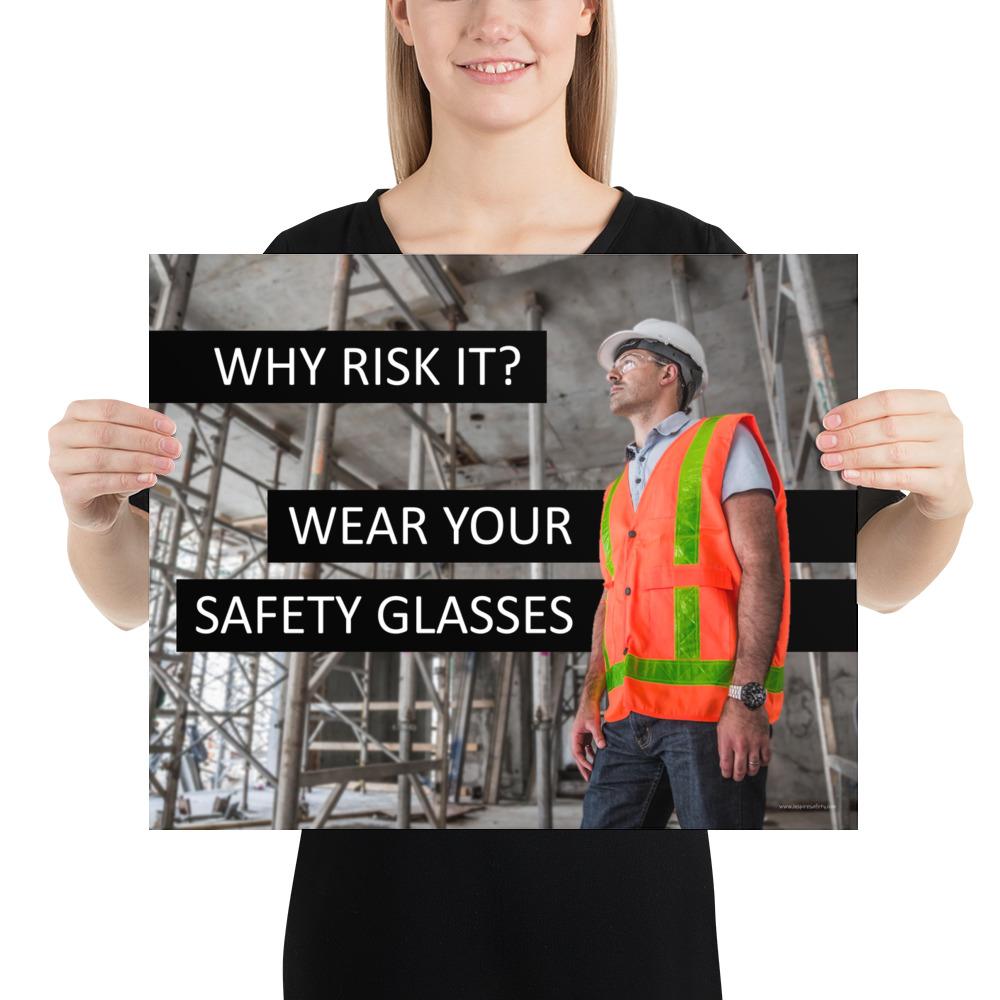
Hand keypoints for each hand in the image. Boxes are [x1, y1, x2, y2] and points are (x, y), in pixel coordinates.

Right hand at [49, 400, 180, 532]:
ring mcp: (59, 463)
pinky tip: (149, 479)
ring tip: (166, 465)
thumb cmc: (113, 468)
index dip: (142, 417)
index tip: (170, 428)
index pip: (110, 409)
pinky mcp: (67, 489)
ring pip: (103, 458)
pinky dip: (128, 480)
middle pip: (106, 433)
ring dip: (141, 461)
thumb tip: (168, 439)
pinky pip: (99, 482)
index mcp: (76, 414)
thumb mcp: (128, 446)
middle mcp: (61, 435)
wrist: (100, 504)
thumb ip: (143, 437)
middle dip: (145, 440)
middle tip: (173, 448)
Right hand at [570, 704, 605, 780]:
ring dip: (587, 762)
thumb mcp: (594, 723)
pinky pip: (587, 747)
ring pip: (582, 753)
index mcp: (574, 736)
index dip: (583, 762)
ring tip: (592, 773)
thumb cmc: (590, 710)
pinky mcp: (586, 735)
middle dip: (583, 767)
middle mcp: (576, 738)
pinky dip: (591, 754)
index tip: (591, 769)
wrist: (590, 700)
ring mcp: (580, 736)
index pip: (577, 753)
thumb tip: (603, 747)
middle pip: (578, 756)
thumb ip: (598, 735)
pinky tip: (597, 759)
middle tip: (588, 779)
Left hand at [717, 698, 769, 780]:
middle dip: (738, 776)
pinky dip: (763, 763)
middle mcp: (740, 746)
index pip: (726, 765)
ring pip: (753, 767)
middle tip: (737, 778)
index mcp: (727, 742)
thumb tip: (725, 759)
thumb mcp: (721, 728)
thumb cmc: (731, 713)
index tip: (727, 775)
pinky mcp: (764, 741)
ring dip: (750, 772)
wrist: (746, 700)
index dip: (726, 773)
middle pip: (740, 769)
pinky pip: (766, 758)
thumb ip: (723, 745)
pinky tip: (759, 762)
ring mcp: (753, 744)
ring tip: (748, 772)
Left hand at [815, 390, 971, 519]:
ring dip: (855, 457)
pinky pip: (900, 478)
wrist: (945, 487)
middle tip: (825, 443)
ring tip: (831, 460)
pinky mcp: (944, 481)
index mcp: (934, 403)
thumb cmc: (916, 450)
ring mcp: (949, 454)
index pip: (888, 400)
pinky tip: (850, 475)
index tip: (829, 422)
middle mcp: (946, 425)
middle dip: (850, 436)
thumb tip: (832, 426)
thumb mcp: (902, 428)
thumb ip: (873, 421)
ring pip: (894, 453)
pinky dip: (870, 476)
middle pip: (889, 427)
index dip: (854, 411)